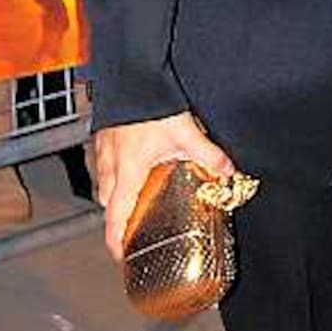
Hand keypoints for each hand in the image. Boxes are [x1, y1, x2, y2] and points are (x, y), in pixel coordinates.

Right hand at [94, 111, 233, 260]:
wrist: (132, 73)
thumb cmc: (151, 100)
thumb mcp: (185, 132)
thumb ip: (209, 154)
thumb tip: (228, 172)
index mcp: (128, 170)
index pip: (115, 218)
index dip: (116, 242)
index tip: (120, 257)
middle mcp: (111, 163)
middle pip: (107, 203)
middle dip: (118, 217)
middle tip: (134, 225)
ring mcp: (104, 148)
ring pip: (104, 182)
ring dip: (116, 193)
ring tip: (136, 196)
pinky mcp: (104, 134)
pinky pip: (105, 163)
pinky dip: (115, 171)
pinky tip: (132, 164)